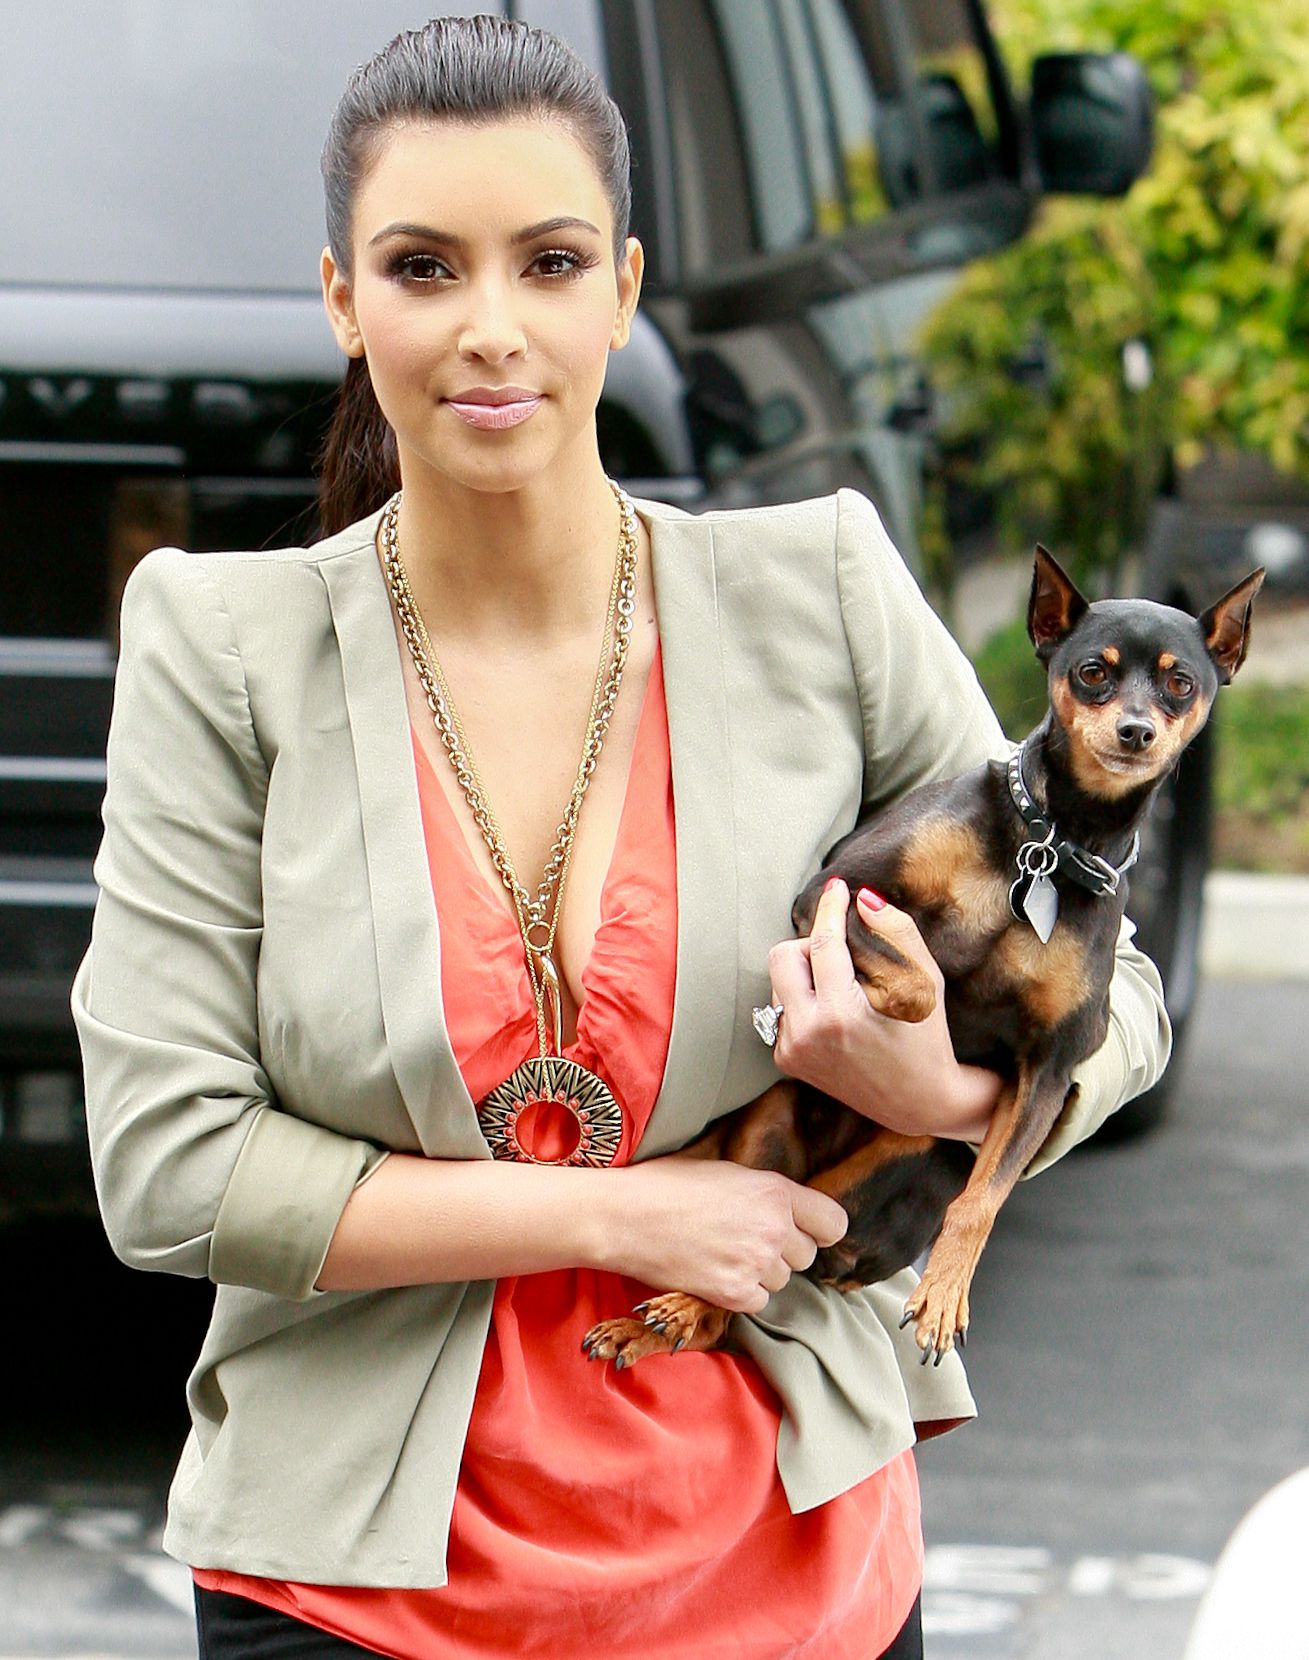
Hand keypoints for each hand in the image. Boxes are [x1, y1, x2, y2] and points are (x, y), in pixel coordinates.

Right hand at [601, 1155, 847, 1313]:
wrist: (625, 1216)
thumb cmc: (666, 1184)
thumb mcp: (724, 1171)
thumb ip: (762, 1192)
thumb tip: (783, 1206)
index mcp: (775, 1191)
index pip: (834, 1223)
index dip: (819, 1230)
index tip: (804, 1231)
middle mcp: (774, 1228)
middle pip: (806, 1256)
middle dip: (782, 1252)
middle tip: (745, 1241)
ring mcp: (756, 1263)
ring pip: (781, 1281)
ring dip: (760, 1274)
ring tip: (722, 1254)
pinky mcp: (735, 1293)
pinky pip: (758, 1302)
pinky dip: (741, 1294)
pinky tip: (714, 1274)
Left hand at [767, 878, 1000, 1140]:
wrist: (917, 1101)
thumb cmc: (927, 1036)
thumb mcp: (924, 981)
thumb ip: (896, 932)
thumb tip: (863, 898)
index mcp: (842, 1013)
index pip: (823, 943)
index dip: (830, 908)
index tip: (838, 888)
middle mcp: (808, 1033)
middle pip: (782, 956)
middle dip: (810, 944)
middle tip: (842, 951)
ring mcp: (793, 1049)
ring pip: (778, 983)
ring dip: (806, 974)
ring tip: (842, 988)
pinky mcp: (786, 1060)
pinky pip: (781, 1010)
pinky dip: (804, 1001)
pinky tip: (834, 1015)